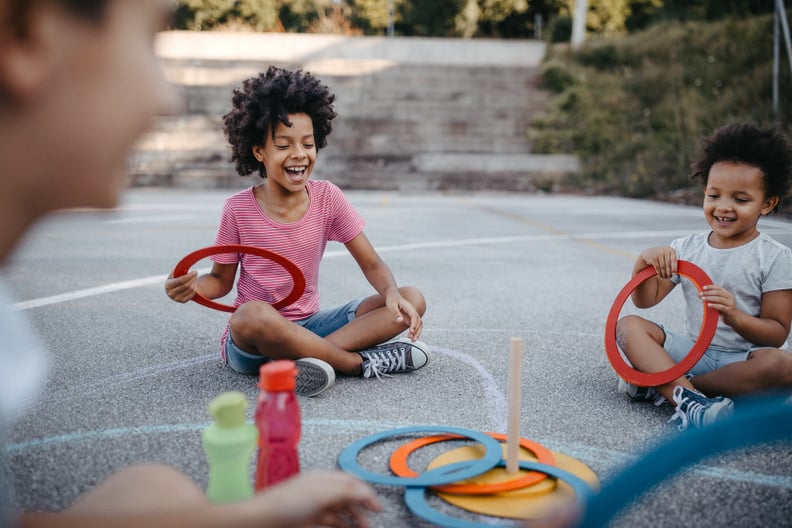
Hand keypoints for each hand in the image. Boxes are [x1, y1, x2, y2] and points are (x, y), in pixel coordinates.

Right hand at [164, 270, 197, 302]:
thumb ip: (177, 270)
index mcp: (168, 285)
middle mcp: (171, 293)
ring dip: (193, 282)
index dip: (189, 276)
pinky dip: (195, 288)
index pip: (180, 281)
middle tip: (196, 273)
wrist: (176, 290)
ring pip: (191, 289)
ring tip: (193, 278)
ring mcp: (177, 299)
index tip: (195, 271)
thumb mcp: (174, 274)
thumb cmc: (175, 279)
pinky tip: (193, 284)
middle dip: (193, 278)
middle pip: (186, 285)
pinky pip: (192, 293)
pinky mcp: (183, 301)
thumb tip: (182, 266)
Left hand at [251, 471, 380, 527]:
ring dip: (352, 520)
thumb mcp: (323, 494)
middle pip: (347, 497)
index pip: (351, 482)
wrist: (261, 521)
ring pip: (339, 512)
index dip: (366, 492)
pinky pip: (329, 523)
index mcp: (324, 479)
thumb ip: (348, 491)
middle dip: (361, 509)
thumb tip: (367, 493)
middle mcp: (319, 491)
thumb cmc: (288, 503)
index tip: (378, 507)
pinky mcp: (307, 522)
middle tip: (371, 522)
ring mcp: (313, 507)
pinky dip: (340, 526)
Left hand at [386, 293, 422, 340]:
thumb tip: (400, 321)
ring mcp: (412, 314)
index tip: (411, 331)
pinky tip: (412, 337)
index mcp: (409, 308)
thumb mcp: (391, 306)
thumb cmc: (392, 299)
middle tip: (412, 338)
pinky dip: (415, 331)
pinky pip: (415, 325)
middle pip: (419, 321)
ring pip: (419, 324)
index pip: (414, 316)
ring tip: (413, 340)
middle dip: (417, 331)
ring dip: (417, 332)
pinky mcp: (410, 317)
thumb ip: (396, 313)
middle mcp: (412, 311)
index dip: (414, 324)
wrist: (393, 295)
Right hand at [639, 247, 676, 279]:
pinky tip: (660, 275)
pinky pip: (657, 268)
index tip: (675, 273)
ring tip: (665, 277)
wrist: (648, 253)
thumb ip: (672, 261)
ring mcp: (658, 254)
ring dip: (664, 274)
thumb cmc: (660, 256)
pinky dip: (659, 273)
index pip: (674, 260)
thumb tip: (676, 271)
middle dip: (669, 272)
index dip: (674, 267)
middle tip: (669, 277)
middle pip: (668, 264)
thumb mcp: (667, 255)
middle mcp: (664, 251)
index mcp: (670, 250)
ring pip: (663, 267)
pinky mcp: (653, 259)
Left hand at [699, 284, 736, 324]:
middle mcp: (730, 297)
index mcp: (727, 293)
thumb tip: (699, 294)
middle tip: (700, 294)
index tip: (703, 287)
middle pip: (718, 293)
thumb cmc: (724, 309)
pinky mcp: (729, 310)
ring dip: (710, 298)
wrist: (733, 318)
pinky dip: (714, 305)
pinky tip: (708, 305)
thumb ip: (711, 298)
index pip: (718, 288)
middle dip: (708, 293)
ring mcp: (730, 303)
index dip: (711, 287)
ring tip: (702, 299)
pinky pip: (721, 307)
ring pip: (719, 299)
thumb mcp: (718, 302)